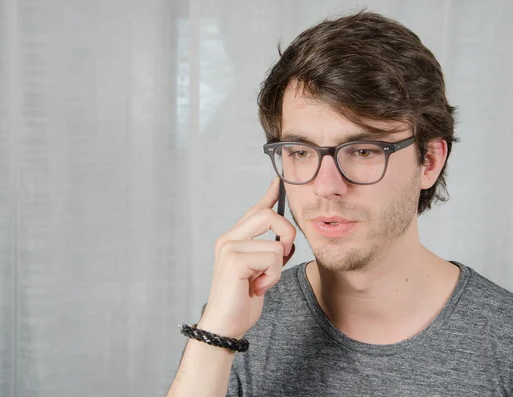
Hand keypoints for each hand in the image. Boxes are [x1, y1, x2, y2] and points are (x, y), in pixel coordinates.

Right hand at [198, 177, 296, 338]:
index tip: (279, 181)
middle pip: (268, 215)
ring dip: (278, 267)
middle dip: (287, 234)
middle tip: (284, 257)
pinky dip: (272, 276)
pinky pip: (272, 258)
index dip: (269, 195)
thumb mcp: (258, 271)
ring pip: (276, 243)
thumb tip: (283, 239)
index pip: (254, 210)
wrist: (225, 326)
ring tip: (262, 281)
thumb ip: (266, 251)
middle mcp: (228, 238)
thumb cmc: (241, 301)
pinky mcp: (234, 260)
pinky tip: (257, 288)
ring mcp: (230, 247)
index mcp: (233, 239)